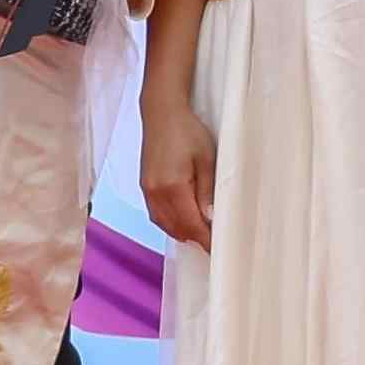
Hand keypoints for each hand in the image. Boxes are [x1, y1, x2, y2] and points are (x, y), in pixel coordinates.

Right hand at [141, 100, 215, 249]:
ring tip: (203, 235)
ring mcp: (147, 191)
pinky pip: (157, 215)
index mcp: (173, 187)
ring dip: (183, 233)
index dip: (206, 240)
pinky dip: (171, 223)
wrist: (162, 114)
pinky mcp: (144, 187)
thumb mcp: (207, 160)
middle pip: (177, 229)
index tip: (220, 250)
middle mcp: (155, 193)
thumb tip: (209, 219)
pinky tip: (184, 222)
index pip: (191, 225)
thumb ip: (206, 192)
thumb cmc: (189, 132)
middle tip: (216, 243)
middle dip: (196, 239)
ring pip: (165, 225)